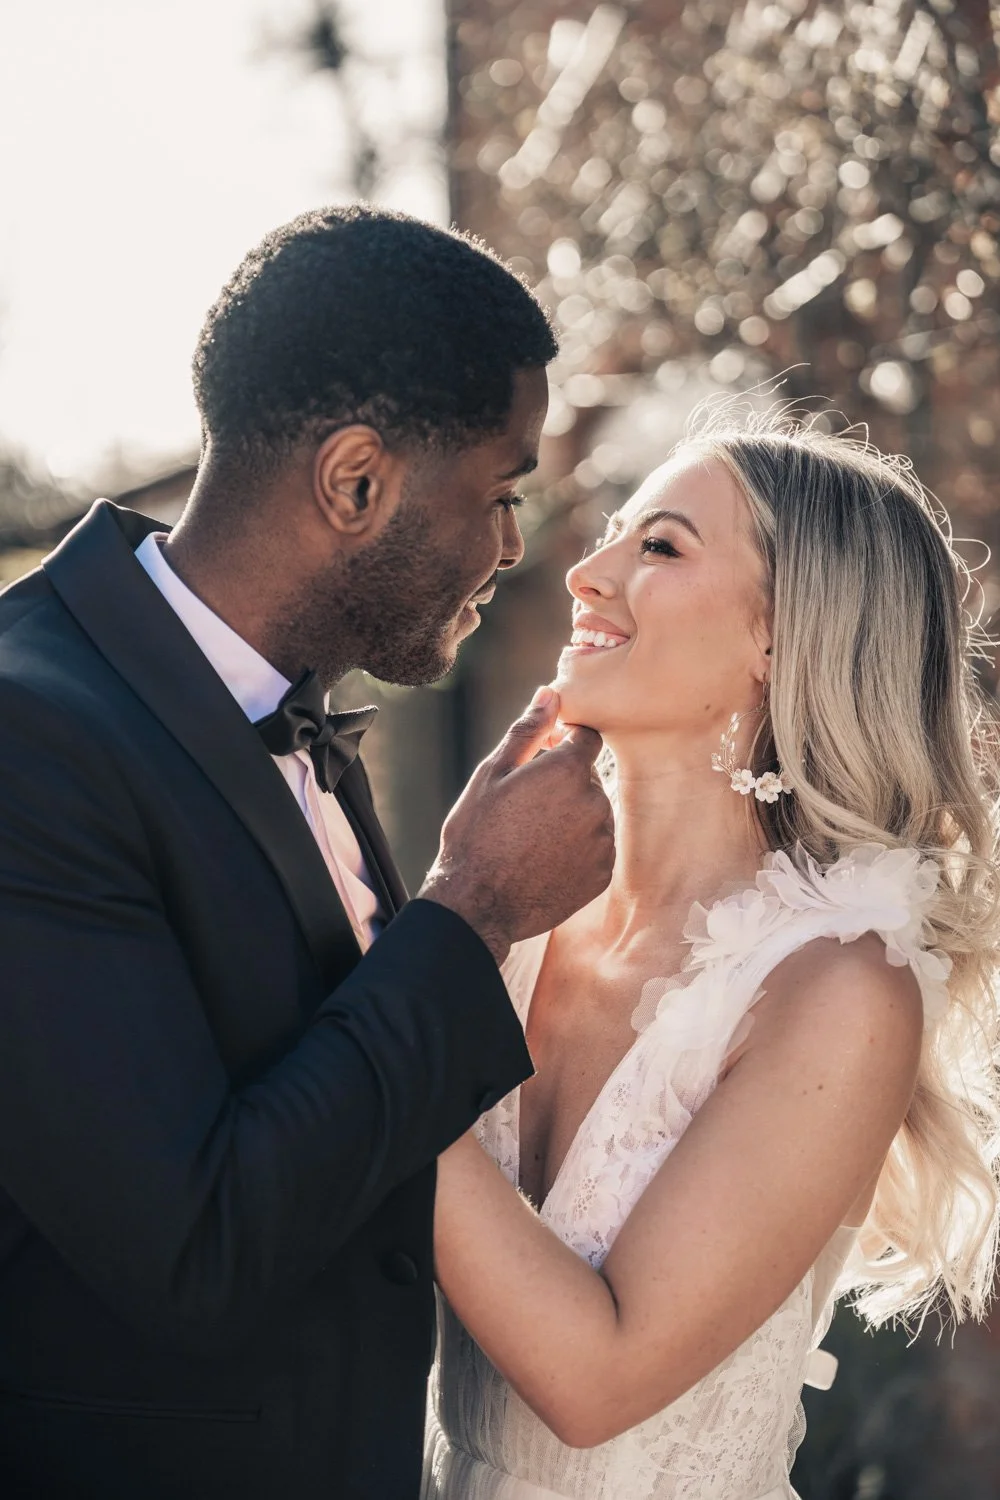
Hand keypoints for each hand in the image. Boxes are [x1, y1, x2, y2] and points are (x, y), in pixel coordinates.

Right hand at [419, 687, 614, 963]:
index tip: (540, 760)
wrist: (476, 904)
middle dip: (562, 784)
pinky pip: (595, 848)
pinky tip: (542, 859)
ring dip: (570, 816)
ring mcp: (602, 841)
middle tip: (522, 807)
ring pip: (593, 813)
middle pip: (588, 778)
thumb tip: (551, 694)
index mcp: (568, 771)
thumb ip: (528, 731)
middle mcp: (595, 803)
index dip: (564, 744)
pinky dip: (576, 849)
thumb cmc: (476, 833)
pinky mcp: (602, 874)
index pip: (587, 738)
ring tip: (529, 837)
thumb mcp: (493, 773)